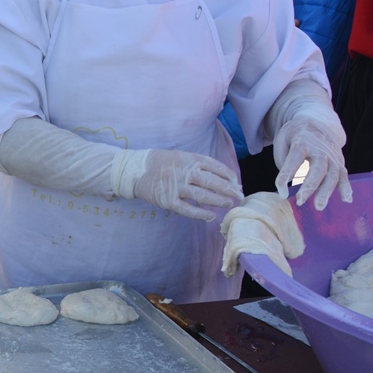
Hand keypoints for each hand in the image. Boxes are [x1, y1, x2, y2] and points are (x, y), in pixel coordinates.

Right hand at [125, 149, 242, 221]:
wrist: (134, 170)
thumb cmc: (159, 163)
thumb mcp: (178, 156)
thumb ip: (197, 164)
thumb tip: (220, 176)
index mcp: (188, 159)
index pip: (214, 166)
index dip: (228, 175)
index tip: (236, 182)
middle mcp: (183, 172)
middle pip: (212, 181)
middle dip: (229, 189)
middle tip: (239, 195)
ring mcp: (175, 187)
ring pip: (202, 195)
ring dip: (218, 200)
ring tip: (229, 204)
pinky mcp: (167, 200)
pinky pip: (187, 209)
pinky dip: (201, 213)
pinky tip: (211, 216)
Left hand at [273, 113, 351, 209]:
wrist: (318, 121)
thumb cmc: (295, 136)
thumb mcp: (282, 139)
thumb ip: (283, 159)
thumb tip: (287, 182)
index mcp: (302, 141)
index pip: (294, 159)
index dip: (287, 175)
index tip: (281, 192)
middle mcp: (320, 149)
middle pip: (318, 168)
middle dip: (310, 185)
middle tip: (300, 201)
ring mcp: (332, 155)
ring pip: (333, 174)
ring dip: (327, 191)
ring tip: (319, 207)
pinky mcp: (340, 161)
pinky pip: (344, 175)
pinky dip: (346, 187)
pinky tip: (347, 200)